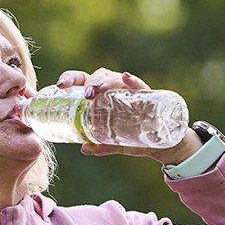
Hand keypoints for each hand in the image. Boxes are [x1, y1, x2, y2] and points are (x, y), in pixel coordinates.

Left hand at [54, 69, 203, 164]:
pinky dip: (133, 82)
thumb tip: (84, 148)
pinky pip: (140, 86)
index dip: (70, 79)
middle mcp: (117, 90)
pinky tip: (126, 78)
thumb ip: (102, 145)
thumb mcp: (118, 143)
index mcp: (105, 96)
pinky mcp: (149, 97)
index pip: (85, 80)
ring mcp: (132, 92)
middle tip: (84, 95)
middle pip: (99, 76)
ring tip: (95, 90)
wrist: (166, 144)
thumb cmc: (139, 136)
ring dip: (105, 81)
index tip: (59, 85)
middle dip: (88, 81)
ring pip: (116, 78)